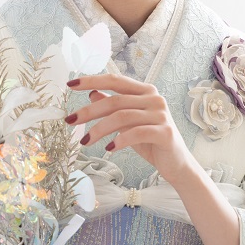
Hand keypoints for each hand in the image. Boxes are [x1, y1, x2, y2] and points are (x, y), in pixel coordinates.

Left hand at [66, 74, 195, 185]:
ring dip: (99, 129)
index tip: (70, 85)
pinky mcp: (165, 132)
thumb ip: (114, 107)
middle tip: (69, 121)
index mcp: (145, 91)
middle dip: (88, 111)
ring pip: (122, 117)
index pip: (114, 80)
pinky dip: (119, 140)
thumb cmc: (150, 142)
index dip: (92, 80)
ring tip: (85, 141)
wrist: (176, 164)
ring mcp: (161, 115)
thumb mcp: (127, 123)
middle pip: (115, 100)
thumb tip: (92, 93)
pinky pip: (136, 133)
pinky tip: (108, 148)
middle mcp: (155, 98)